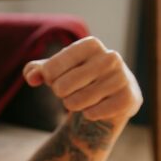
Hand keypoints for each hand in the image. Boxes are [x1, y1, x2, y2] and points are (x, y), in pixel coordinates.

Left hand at [23, 37, 143, 121]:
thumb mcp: (55, 71)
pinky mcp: (128, 98)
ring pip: (76, 103)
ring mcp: (122, 77)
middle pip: (61, 87)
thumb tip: (31, 78)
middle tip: (73, 90)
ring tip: (85, 98)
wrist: (112, 96)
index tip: (60, 77)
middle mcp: (109, 57)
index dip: (49, 79)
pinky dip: (89, 115)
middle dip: (61, 94)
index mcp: (90, 44)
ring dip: (74, 105)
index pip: (50, 69)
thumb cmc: (78, 79)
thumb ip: (36, 70)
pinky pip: (92, 114)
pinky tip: (98, 107)